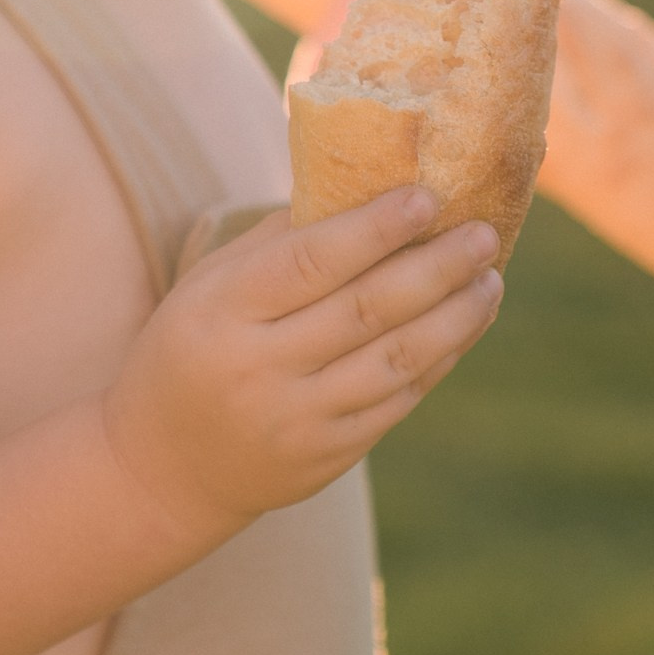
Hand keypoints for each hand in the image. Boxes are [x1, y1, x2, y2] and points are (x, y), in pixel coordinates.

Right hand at [101, 187, 502, 537]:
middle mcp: (259, 367)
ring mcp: (295, 419)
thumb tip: (364, 186)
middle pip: (366, 310)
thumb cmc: (192, 350)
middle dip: (436, 267)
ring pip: (394, 360)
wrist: (163, 468)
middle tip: (484, 234)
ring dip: (454, 317)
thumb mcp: (208, 287)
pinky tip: (463, 327)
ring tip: (491, 280)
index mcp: (223, 311)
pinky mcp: (326, 458)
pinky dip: (437, 361)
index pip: (310, 263)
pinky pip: (396, 402)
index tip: (428, 197)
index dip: (375, 229)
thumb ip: (279, 242)